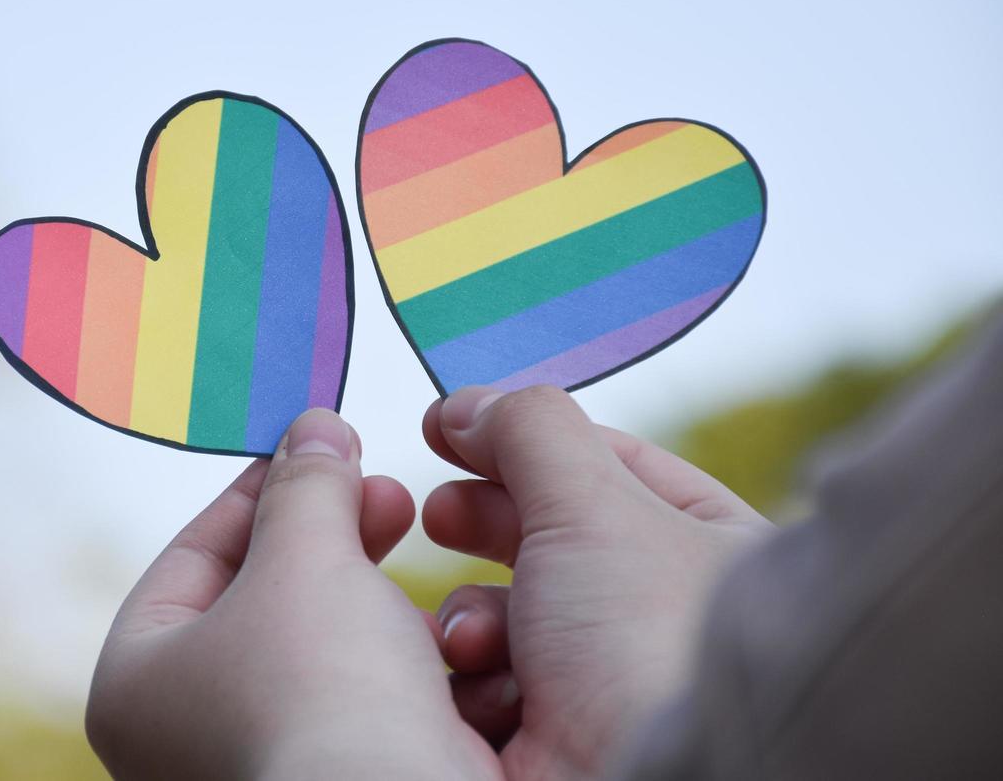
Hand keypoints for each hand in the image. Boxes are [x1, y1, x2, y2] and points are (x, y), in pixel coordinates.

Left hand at [87, 408, 503, 780]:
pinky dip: (401, 663)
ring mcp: (257, 768)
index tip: (319, 448)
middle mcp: (181, 739)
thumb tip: (312, 426)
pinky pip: (363, 706)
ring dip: (374, 597)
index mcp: (137, 683)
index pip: (192, 556)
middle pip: (260, 602)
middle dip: (330, 539)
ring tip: (422, 563)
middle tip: (384, 494)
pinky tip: (445, 638)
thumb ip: (305, 484)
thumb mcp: (306, 557)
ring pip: (321, 652)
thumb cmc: (324, 693)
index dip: (261, 489)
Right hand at [421, 386, 772, 779]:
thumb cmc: (651, 648)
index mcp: (707, 549)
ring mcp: (606, 687)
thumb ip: (528, 431)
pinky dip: (470, 681)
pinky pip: (487, 686)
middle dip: (484, 524)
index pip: (608, 465)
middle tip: (438, 515)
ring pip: (506, 616)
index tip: (447, 426)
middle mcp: (661, 619)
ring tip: (474, 636)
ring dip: (472, 618)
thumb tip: (469, 404)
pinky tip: (476, 684)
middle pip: (547, 539)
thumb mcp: (592, 501)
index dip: (522, 440)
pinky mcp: (552, 742)